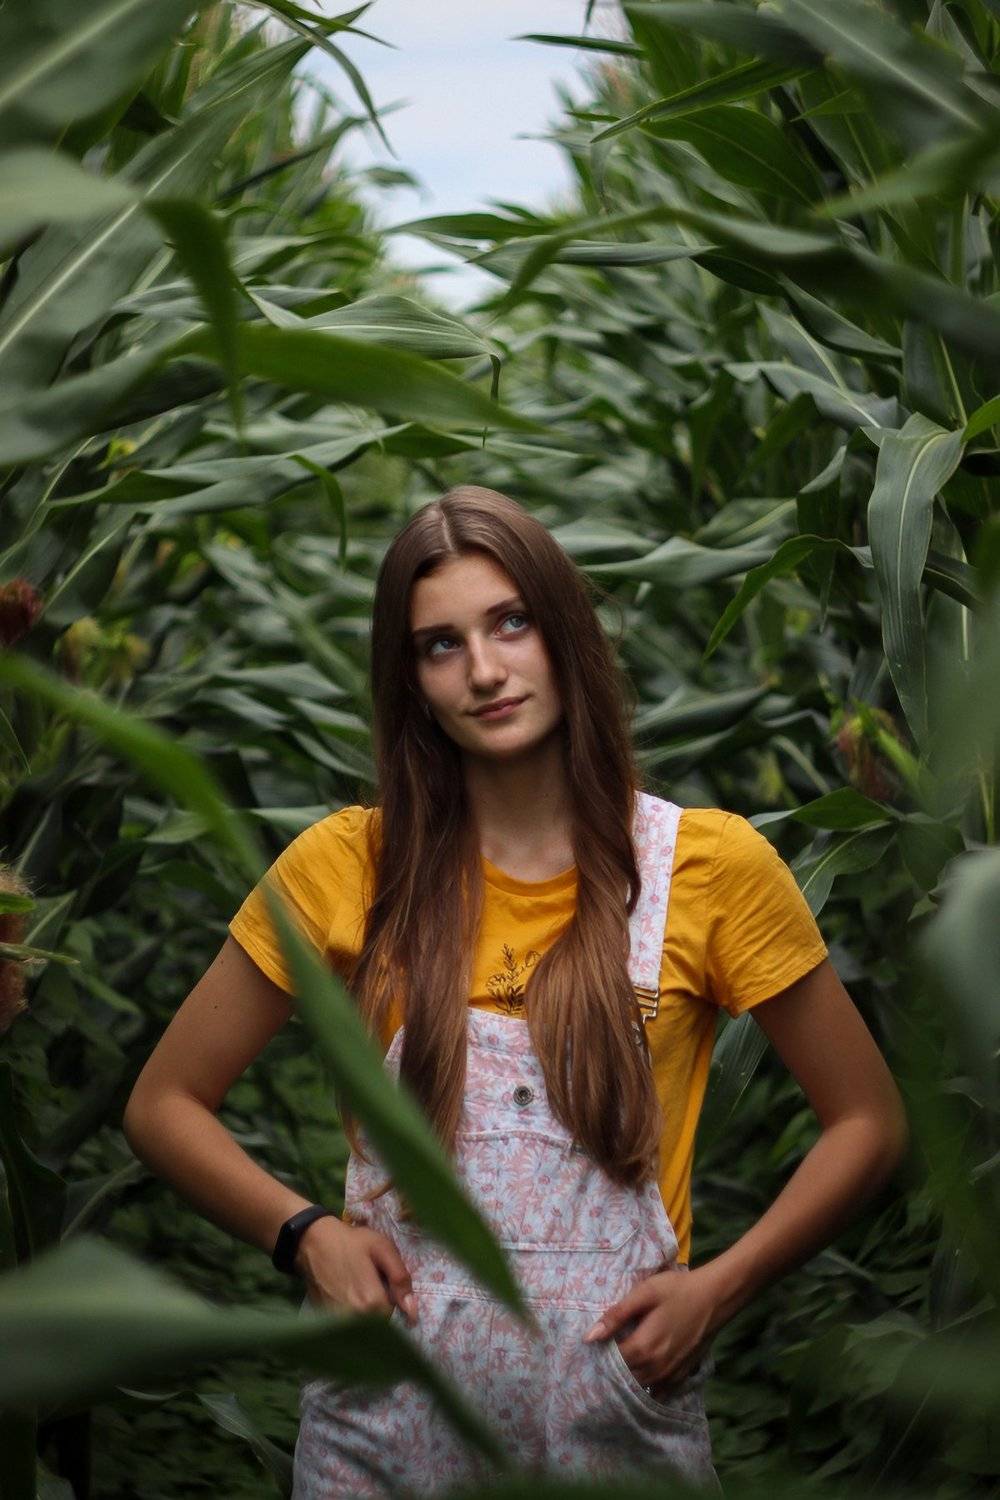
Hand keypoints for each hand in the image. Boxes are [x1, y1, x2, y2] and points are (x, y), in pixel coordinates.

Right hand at [295, 1215, 416, 1326]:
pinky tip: (347, 1295)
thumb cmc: (351, 1242)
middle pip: (378, 1324)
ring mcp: (337, 1322)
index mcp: (372, 1302)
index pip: (394, 1317)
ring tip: (358, 1289)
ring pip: (362, 1327)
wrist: (313, 1240)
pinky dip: (351, 1316)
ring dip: (366, 1316)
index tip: (387, 1288)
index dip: (394, 1303)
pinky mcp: (325, 1320)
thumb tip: (412, 1310)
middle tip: (372, 1285)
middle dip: (380, 1310)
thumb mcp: (383, 1249)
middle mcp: (354, 1318)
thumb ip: (400, 1278)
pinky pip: (346, 1326)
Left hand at [582, 1265, 720, 1388]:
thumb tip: (589, 1338)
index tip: (590, 1350)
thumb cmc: (677, 1291)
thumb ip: (617, 1315)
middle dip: (611, 1372)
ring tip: (616, 1370)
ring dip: (627, 1382)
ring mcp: (670, 1375)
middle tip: (600, 1360)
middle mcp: (655, 1368)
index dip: (599, 1357)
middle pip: (624, 1379)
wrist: (714, 1297)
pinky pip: (659, 1392)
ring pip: (640, 1387)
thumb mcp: (644, 1294)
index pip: (611, 1363)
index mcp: (643, 1348)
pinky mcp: (682, 1375)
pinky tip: (640, 1380)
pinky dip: (647, 1389)